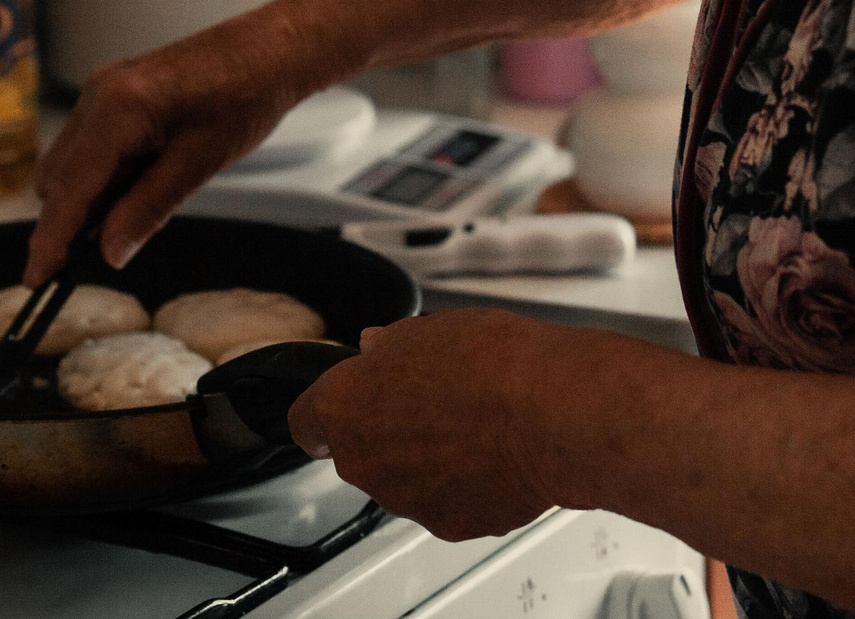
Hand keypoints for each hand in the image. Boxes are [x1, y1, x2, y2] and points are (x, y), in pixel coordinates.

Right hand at [23, 0, 334, 281]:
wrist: (272, 49)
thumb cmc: (246, 97)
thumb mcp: (199, 163)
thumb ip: (148, 209)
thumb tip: (108, 254)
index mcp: (117, 110)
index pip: (68, 190)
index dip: (51, 240)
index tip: (37, 282)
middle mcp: (98, 94)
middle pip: (57, 179)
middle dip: (69, 221)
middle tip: (104, 252)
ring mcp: (103, 88)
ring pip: (70, 162)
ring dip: (89, 197)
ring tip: (138, 213)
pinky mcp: (115, 90)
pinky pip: (90, 144)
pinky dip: (104, 174)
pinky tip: (142, 184)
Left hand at [287, 310, 568, 540]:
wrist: (548, 413)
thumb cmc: (491, 365)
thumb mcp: (429, 330)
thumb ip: (391, 345)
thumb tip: (380, 348)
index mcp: (346, 407)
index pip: (306, 420)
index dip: (326, 411)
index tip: (342, 405)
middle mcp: (365, 462)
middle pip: (361, 450)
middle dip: (390, 430)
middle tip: (435, 399)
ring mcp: (405, 499)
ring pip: (405, 479)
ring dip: (429, 458)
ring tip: (476, 423)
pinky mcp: (449, 524)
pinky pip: (447, 502)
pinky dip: (466, 483)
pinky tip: (495, 452)